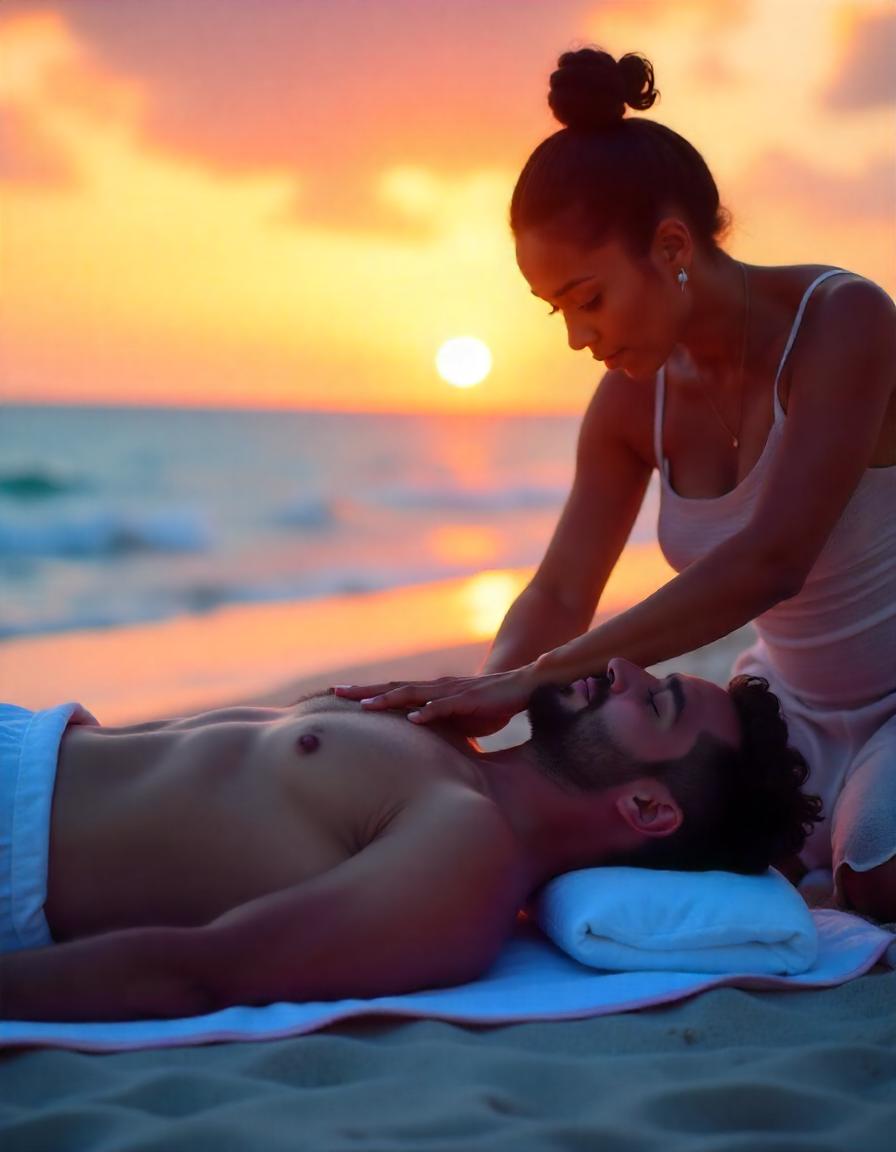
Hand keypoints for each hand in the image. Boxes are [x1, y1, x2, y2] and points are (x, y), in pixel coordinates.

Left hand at [332, 666, 539, 733]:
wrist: (523, 686)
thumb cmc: (490, 705)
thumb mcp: (458, 720)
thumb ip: (440, 728)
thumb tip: (424, 749)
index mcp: (432, 693)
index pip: (393, 692)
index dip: (367, 694)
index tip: (340, 696)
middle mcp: (436, 688)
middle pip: (394, 688)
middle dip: (365, 691)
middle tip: (336, 692)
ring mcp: (451, 692)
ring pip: (413, 694)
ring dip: (388, 700)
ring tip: (365, 706)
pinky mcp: (469, 699)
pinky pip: (445, 706)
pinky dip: (428, 712)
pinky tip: (413, 719)